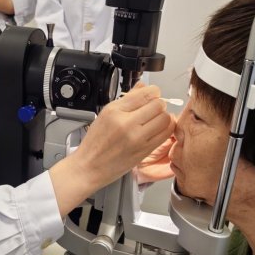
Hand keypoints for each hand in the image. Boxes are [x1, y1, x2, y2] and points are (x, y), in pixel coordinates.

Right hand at [49, 83, 175, 215]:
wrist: (89, 167)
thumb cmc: (95, 142)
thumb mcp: (105, 114)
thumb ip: (127, 99)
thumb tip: (143, 87)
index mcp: (115, 110)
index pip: (146, 93)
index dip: (153, 93)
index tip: (150, 97)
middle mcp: (126, 123)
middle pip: (159, 105)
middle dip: (159, 105)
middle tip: (153, 110)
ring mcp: (137, 138)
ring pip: (165, 119)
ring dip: (164, 117)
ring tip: (155, 121)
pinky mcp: (144, 150)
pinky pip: (165, 134)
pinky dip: (166, 129)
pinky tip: (157, 130)